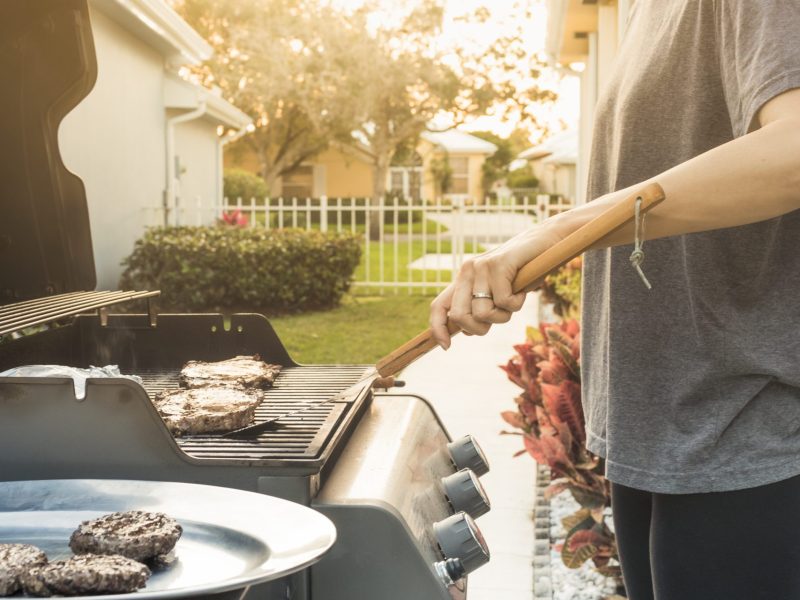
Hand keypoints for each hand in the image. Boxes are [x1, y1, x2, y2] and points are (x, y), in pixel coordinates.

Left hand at [429, 225, 562, 348]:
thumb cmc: (523, 272)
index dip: (438, 329)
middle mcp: (467, 271)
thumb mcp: (497, 292)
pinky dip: (518, 303)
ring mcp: (482, 267)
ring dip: (504, 315)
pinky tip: (523, 289)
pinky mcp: (499, 264)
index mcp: (463, 279)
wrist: (546, 241)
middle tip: (499, 317)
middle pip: (460, 316)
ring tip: (514, 298)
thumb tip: (466, 333)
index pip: (439, 306)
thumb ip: (480, 308)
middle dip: (479, 328)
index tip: (446, 346)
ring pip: (484, 313)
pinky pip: (504, 302)